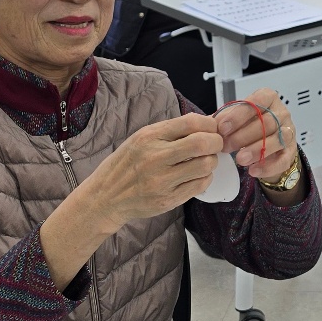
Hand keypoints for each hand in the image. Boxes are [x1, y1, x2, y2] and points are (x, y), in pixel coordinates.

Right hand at [82, 113, 223, 228]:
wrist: (105, 197)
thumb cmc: (127, 164)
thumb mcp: (142, 138)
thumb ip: (173, 130)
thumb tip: (209, 120)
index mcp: (149, 137)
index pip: (191, 123)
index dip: (210, 124)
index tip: (212, 128)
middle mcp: (155, 157)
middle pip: (202, 143)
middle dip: (216, 142)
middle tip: (215, 145)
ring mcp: (162, 181)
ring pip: (205, 165)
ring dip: (211, 161)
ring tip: (204, 161)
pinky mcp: (167, 200)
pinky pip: (200, 185)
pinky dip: (205, 178)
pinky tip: (196, 175)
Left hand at [216, 87, 299, 182]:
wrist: (267, 145)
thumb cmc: (249, 126)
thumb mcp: (236, 118)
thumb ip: (224, 119)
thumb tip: (210, 125)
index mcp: (268, 98)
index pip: (257, 101)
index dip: (239, 115)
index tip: (222, 128)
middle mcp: (282, 113)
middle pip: (267, 122)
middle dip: (243, 136)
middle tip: (225, 147)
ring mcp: (289, 131)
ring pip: (278, 139)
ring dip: (257, 150)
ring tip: (239, 159)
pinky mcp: (291, 151)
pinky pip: (283, 159)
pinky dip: (268, 166)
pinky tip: (253, 170)